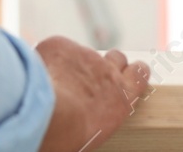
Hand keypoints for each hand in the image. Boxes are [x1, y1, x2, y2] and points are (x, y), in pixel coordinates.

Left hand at [36, 36, 149, 151]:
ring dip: (76, 64)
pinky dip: (52, 60)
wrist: (47, 117)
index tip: (127, 75)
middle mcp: (107, 72)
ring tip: (60, 82)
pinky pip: (59, 49)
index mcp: (121, 97)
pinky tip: (42, 75)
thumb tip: (88, 119)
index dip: (133, 72)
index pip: (140, 73)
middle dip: (106, 64)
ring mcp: (84, 55)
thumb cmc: (69, 135)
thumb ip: (99, 116)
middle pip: (117, 57)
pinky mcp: (61, 46)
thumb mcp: (96, 133)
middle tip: (91, 78)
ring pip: (84, 54)